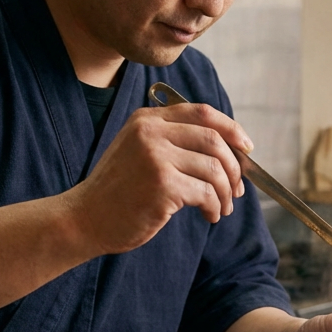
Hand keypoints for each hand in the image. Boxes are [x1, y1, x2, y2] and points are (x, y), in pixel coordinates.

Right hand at [69, 102, 252, 254]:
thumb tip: (228, 151)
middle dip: (234, 166)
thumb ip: (172, 141)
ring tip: (222, 207)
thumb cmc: (117, 191)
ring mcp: (156, 158)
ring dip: (226, 192)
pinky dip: (215, 206)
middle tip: (237, 188)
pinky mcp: (162, 186)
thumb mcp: (138, 151)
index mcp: (147, 119)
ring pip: (214, 169)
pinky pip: (206, 193)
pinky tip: (210, 215)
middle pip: (214, 140)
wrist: (85, 218)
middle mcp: (151, 132)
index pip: (202, 112)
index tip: (246, 147)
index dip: (231, 128)